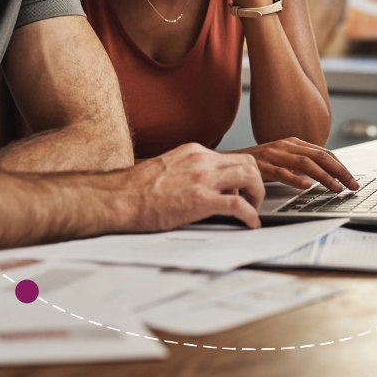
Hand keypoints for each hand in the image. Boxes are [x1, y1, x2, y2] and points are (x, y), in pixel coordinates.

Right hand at [124, 143, 265, 229]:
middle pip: (248, 162)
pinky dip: (251, 216)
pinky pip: (239, 205)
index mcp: (193, 152)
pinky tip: (250, 224)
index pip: (232, 157)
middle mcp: (201, 160)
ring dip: (258, 195)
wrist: (119, 197)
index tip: (242, 189)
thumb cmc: (135, 189)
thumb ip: (189, 172)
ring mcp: (202, 179)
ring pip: (250, 176)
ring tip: (253, 210)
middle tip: (253, 199)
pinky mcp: (200, 200)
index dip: (242, 175)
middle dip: (257, 182)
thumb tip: (202, 186)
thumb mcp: (168, 168)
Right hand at [231, 137, 359, 192]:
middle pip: (320, 156)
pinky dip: (296, 179)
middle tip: (352, 185)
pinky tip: (307, 187)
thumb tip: (322, 174)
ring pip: (305, 164)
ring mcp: (274, 155)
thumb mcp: (282, 158)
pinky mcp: (262, 166)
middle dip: (340, 171)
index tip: (352, 179)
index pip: (324, 153)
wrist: (229, 162)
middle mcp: (286, 146)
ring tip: (336, 188)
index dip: (340, 166)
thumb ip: (299, 163)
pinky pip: (282, 172)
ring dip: (324, 177)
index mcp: (293, 143)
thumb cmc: (257, 163)